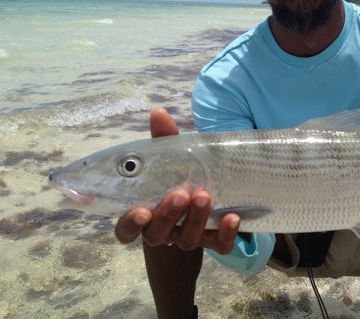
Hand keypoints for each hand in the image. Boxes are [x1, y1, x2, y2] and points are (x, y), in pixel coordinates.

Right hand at [114, 108, 239, 253]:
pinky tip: (233, 217)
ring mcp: (189, 238)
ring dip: (196, 219)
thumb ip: (164, 140)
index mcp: (145, 214)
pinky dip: (226, 234)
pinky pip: (219, 246)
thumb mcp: (171, 159)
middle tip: (180, 193)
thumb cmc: (179, 177)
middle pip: (157, 234)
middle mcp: (163, 231)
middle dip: (168, 215)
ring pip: (188, 240)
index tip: (141, 211)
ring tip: (204, 195)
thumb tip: (159, 112)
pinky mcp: (214, 241)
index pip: (126, 231)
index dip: (130, 225)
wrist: (209, 203)